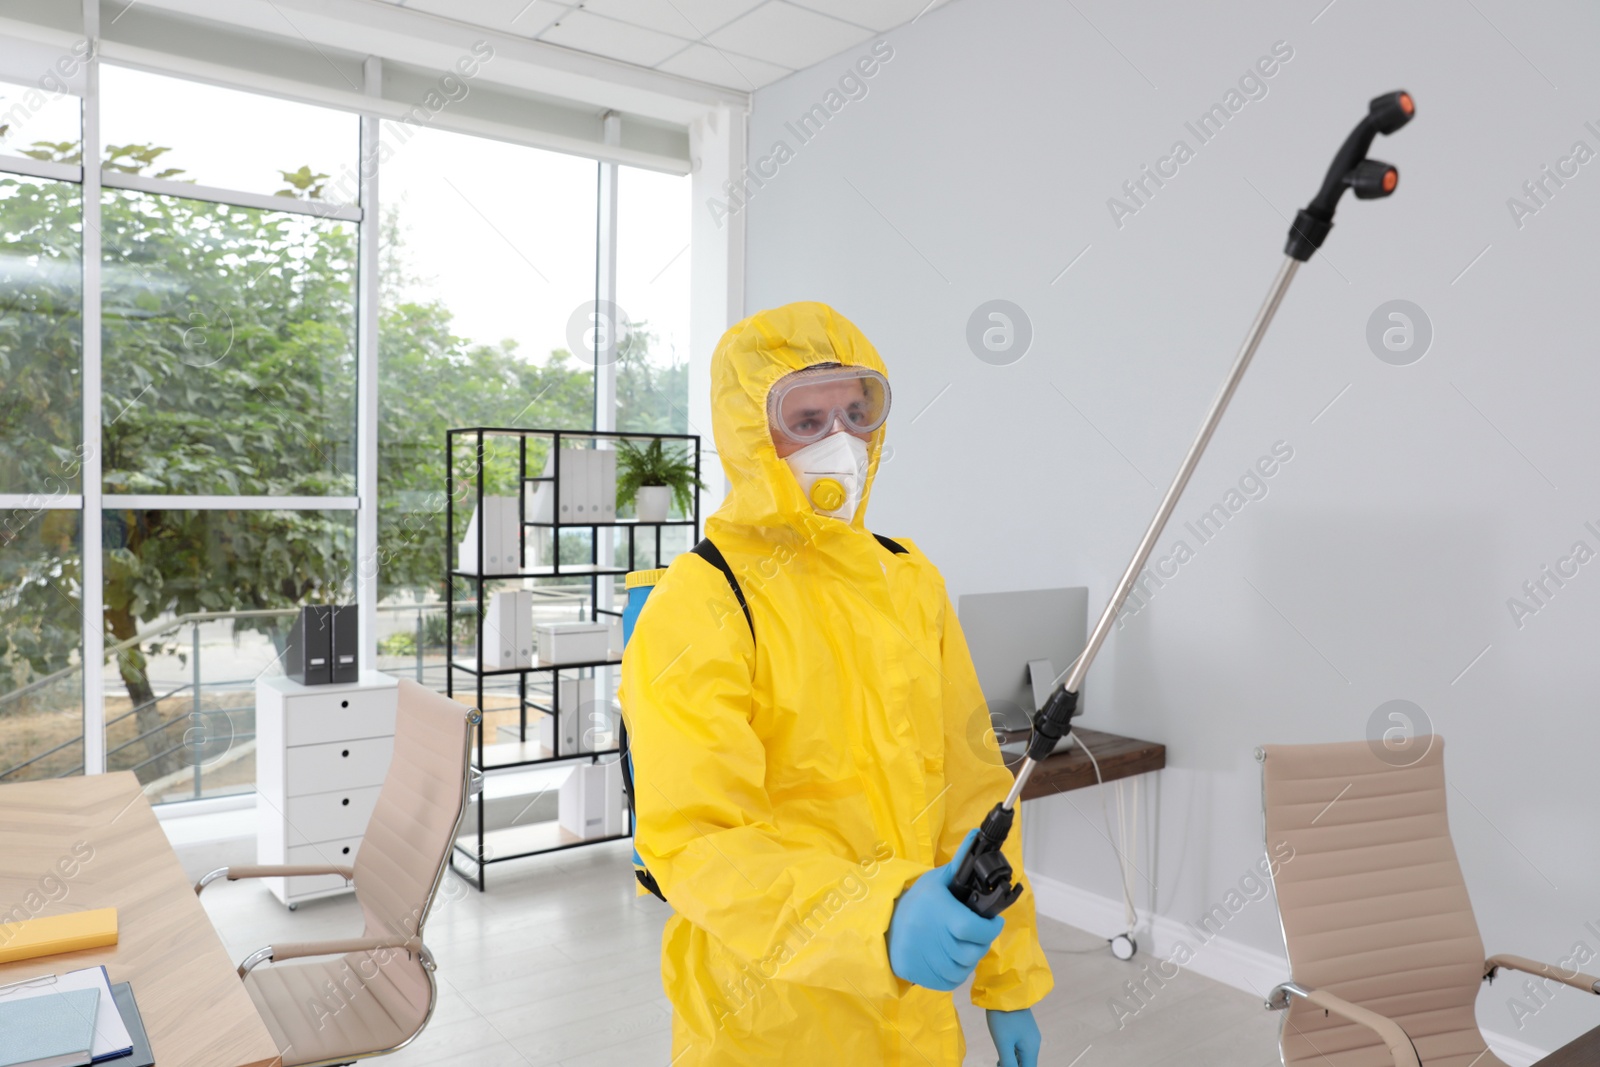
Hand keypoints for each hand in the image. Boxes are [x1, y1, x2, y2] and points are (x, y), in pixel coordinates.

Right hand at [887, 830, 1005, 990]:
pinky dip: (955, 973)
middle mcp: (930, 937)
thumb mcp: (937, 880)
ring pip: (962, 969)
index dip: (990, 930)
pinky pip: (949, 981)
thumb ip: (960, 863)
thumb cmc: (917, 900)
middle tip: (977, 934)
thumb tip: (977, 835)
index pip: (973, 929)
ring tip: (962, 945)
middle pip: (971, 952)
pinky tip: (950, 958)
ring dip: (968, 959)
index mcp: (938, 912)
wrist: (884, 922)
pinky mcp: (917, 974)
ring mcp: (923, 959)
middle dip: (980, 944)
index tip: (994, 923)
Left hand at [987, 1007, 1040, 1066]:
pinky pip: (1021, 1048)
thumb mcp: (1003, 1043)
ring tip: (998, 1062)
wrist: (1005, 990)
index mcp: (1031, 1049)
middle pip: (1026, 1064)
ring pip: (1023, 1057)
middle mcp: (1034, 1043)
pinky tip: (1002, 1053)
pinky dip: (1012, 1054)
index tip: (1002, 1066)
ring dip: (1012, 1062)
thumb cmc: (1003, 1017)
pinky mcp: (1024, 1030)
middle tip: (998, 1064)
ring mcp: (1030, 1036)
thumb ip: (1008, 1062)